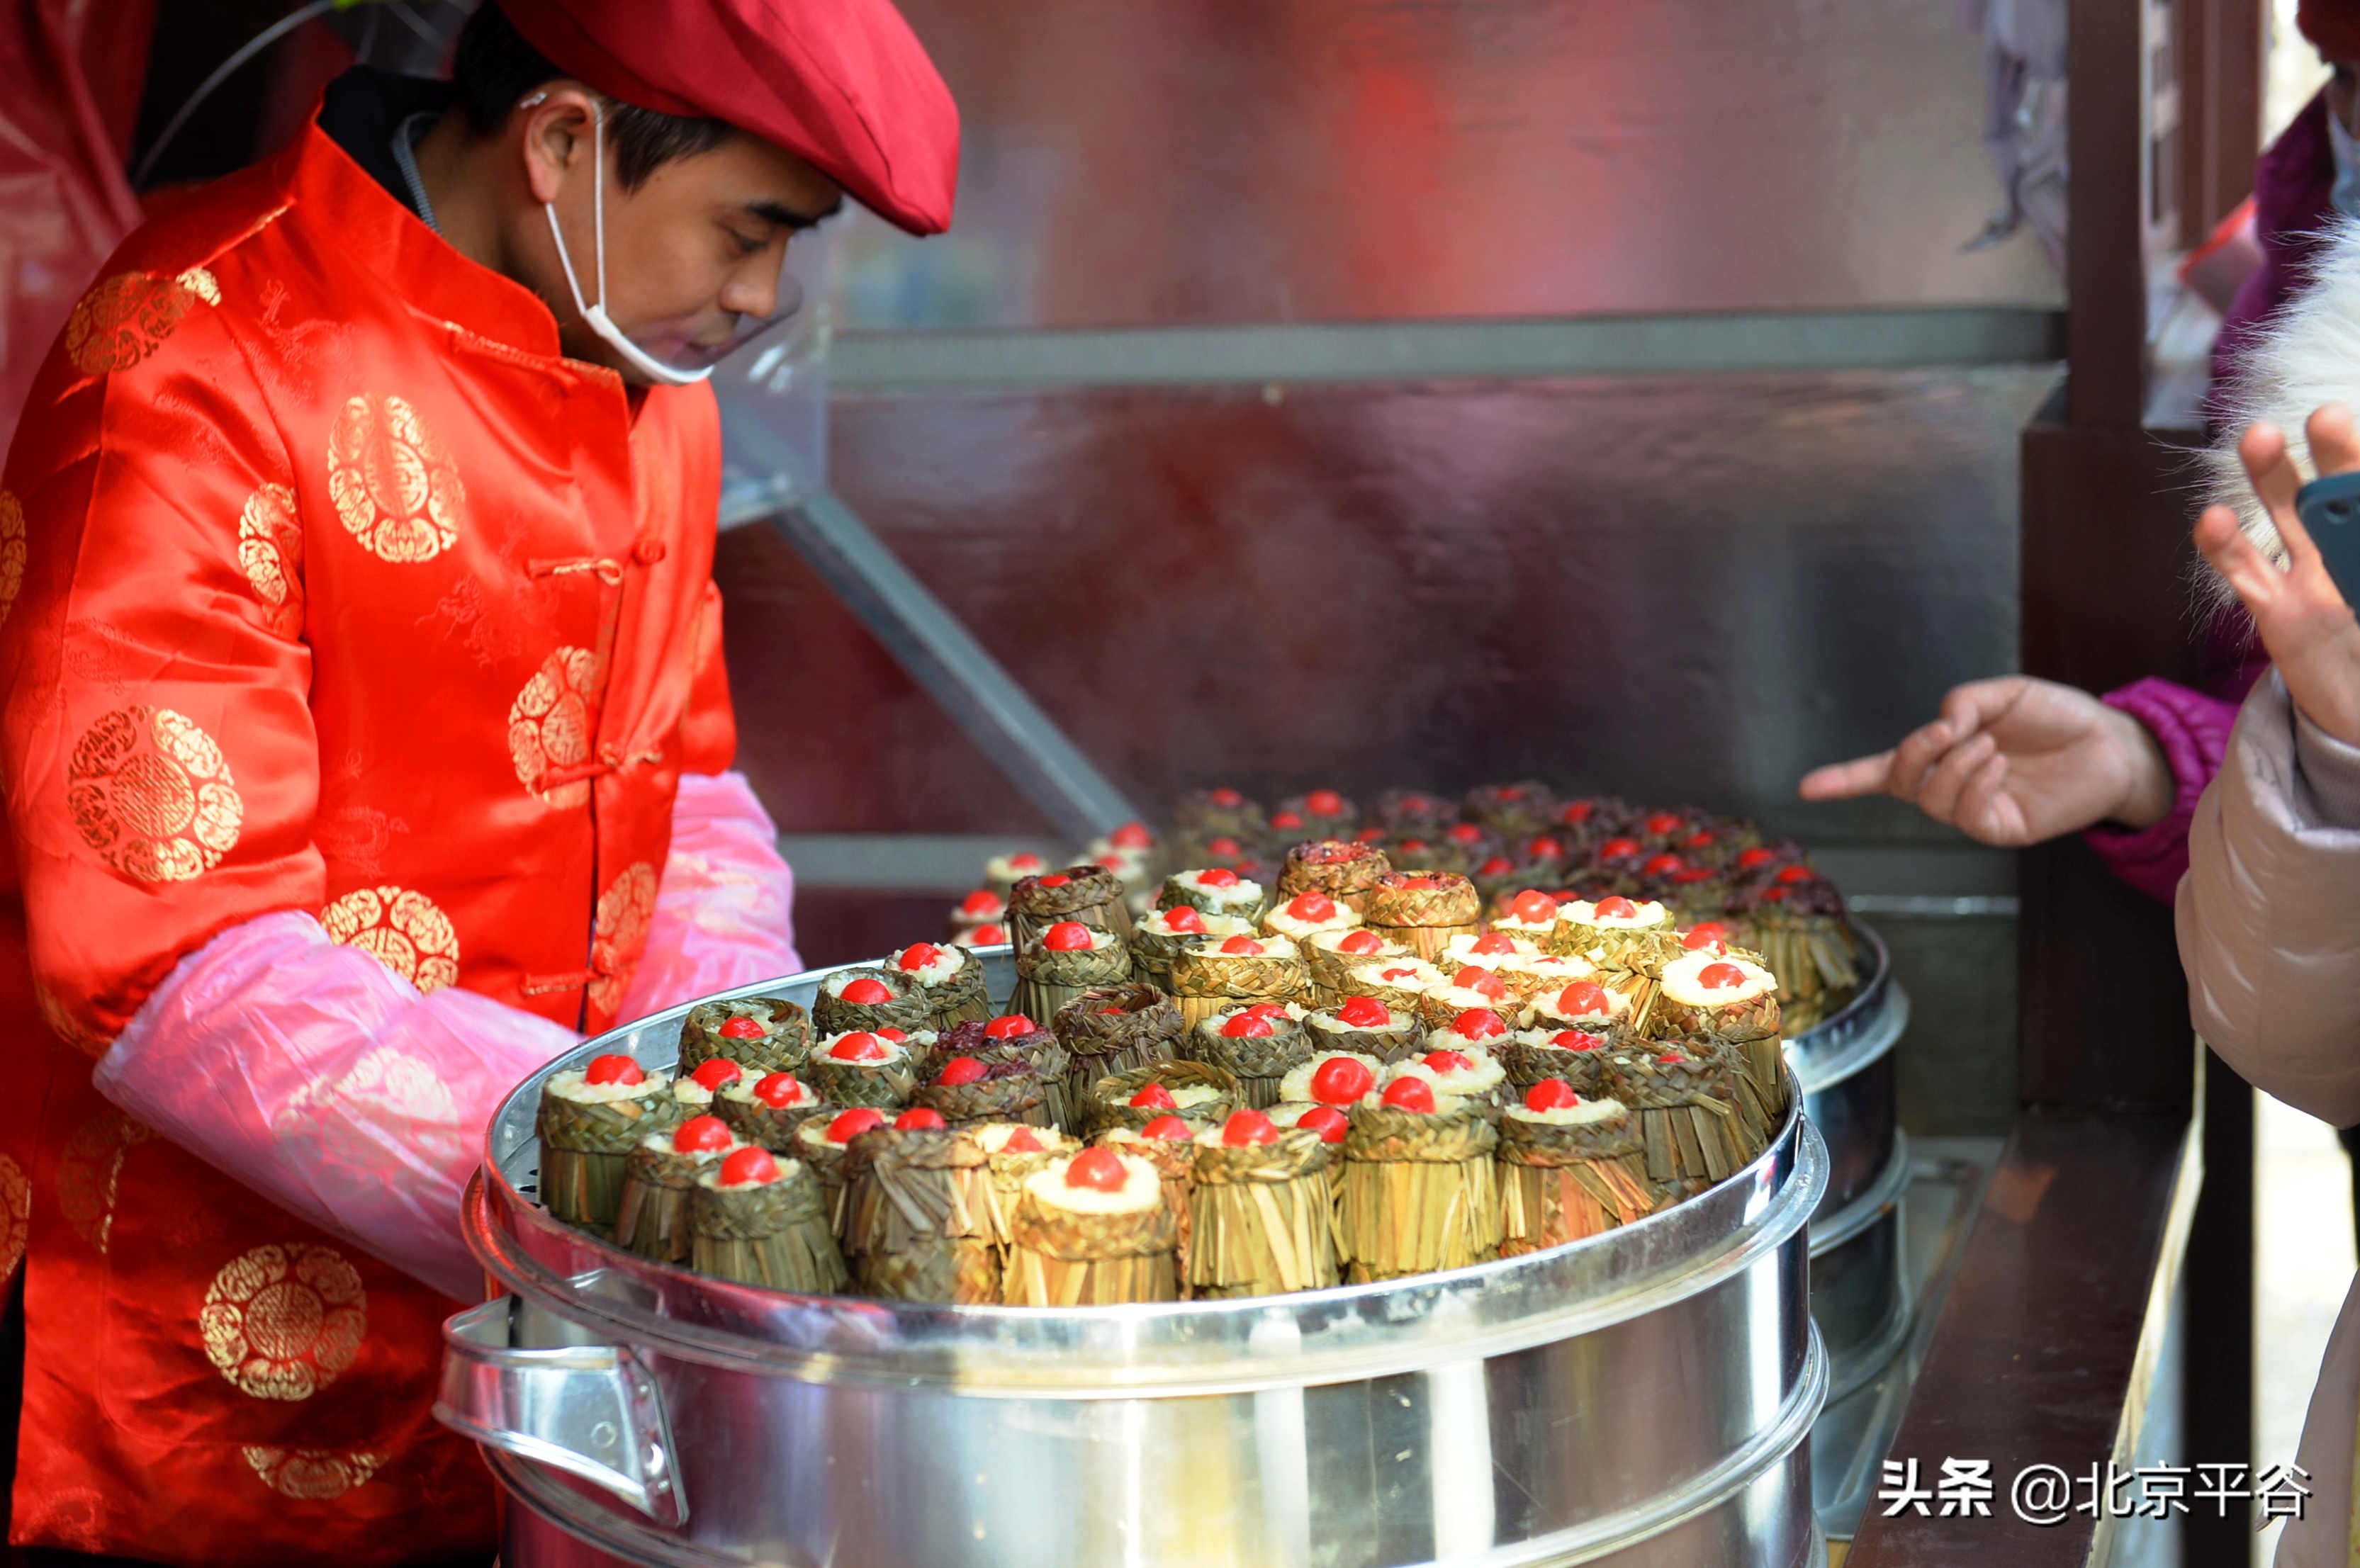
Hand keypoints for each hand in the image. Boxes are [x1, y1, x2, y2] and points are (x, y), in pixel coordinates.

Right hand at [1798, 676, 2174, 845]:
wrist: (2113, 744)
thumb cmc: (2059, 717)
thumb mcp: (2007, 693)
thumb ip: (1967, 701)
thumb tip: (1941, 725)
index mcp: (1946, 753)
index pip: (1884, 771)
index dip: (1843, 780)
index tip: (1805, 788)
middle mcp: (1953, 786)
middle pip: (1902, 782)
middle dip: (1912, 754)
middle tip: (1946, 730)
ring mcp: (1976, 810)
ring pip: (1932, 799)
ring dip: (1953, 765)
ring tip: (1989, 745)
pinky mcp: (2002, 828)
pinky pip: (1967, 814)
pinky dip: (1974, 783)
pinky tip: (1997, 763)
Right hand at [2194, 408, 2359, 746]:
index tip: (2344, 435)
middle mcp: (2351, 550)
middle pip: (2341, 493)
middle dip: (2336, 454)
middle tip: (2326, 416)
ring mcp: (2312, 577)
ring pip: (2289, 516)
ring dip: (2272, 476)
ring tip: (2258, 437)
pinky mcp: (2276, 612)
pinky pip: (2247, 575)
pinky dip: (2226, 547)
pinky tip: (2211, 519)